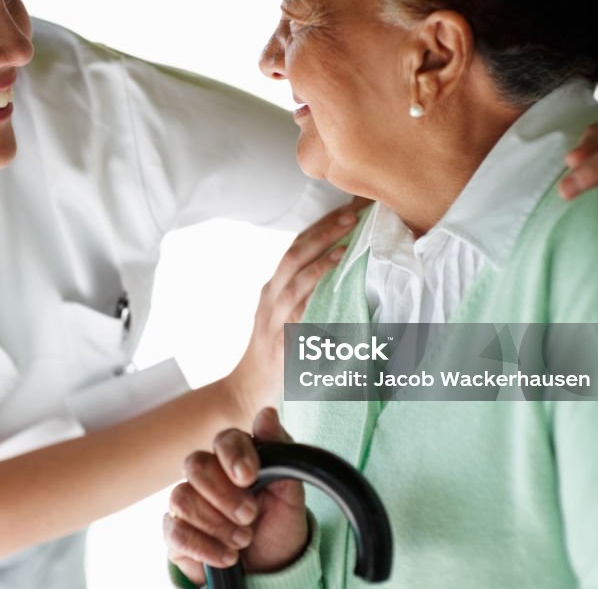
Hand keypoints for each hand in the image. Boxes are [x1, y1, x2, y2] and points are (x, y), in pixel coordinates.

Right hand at [164, 408, 307, 584]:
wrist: (271, 567)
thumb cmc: (278, 524)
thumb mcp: (290, 493)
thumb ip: (280, 453)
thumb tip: (267, 413)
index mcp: (236, 458)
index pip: (224, 439)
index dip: (233, 456)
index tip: (249, 477)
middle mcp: (207, 475)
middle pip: (195, 465)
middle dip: (224, 494)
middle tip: (250, 515)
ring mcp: (187, 502)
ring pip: (182, 498)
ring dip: (217, 524)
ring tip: (244, 540)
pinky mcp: (175, 532)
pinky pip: (176, 532)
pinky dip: (204, 547)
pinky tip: (228, 556)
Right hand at [228, 199, 365, 417]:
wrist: (246, 390)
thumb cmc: (271, 354)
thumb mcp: (284, 318)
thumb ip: (305, 297)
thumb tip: (341, 277)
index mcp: (273, 288)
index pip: (296, 245)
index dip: (320, 225)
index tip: (347, 207)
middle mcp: (269, 296)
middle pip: (295, 252)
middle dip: (323, 230)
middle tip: (351, 212)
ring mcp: (273, 316)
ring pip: (295, 276)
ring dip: (322, 255)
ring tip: (346, 239)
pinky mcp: (280, 338)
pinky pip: (299, 310)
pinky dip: (316, 290)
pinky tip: (333, 279)